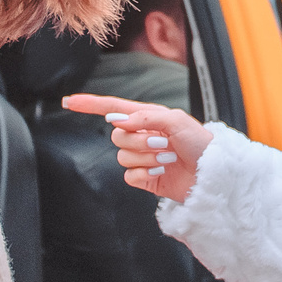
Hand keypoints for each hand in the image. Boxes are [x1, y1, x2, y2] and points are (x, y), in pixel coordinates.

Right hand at [58, 94, 211, 201]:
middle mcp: (142, 136)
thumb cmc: (201, 143)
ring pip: (122, 157)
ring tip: (168, 160)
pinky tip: (162, 174)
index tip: (68, 101)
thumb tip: (118, 121)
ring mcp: (142, 158)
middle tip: (164, 145)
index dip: (89, 104)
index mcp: (147, 117)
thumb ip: (145, 117)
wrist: (213, 175)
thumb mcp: (176, 120)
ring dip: (147, 159)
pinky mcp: (145, 179)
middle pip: (117, 136)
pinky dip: (145, 175)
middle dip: (140, 141)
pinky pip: (129, 177)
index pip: (112, 108)